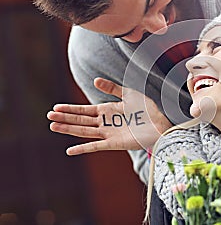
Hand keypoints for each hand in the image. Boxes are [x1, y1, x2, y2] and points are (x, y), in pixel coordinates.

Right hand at [47, 78, 171, 155]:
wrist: (160, 122)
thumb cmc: (147, 109)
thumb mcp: (128, 94)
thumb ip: (112, 89)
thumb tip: (95, 80)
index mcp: (108, 110)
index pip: (84, 110)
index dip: (71, 109)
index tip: (56, 108)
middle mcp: (105, 122)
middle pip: (81, 121)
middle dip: (65, 118)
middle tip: (49, 116)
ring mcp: (108, 133)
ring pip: (84, 132)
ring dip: (69, 129)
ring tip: (53, 126)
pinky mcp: (114, 143)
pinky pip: (95, 147)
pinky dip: (83, 148)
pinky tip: (70, 150)